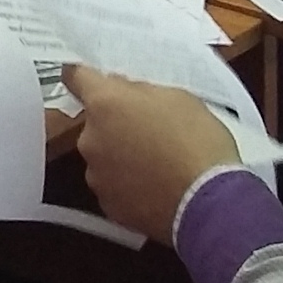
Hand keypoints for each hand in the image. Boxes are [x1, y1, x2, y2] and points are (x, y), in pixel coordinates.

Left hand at [65, 65, 241, 245]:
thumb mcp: (178, 98)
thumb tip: (124, 91)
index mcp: (104, 104)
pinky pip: (114, 186)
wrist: (208, 203)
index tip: (96, 80)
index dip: (86, 77)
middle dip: (116, 123)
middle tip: (151, 131)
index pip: (75, 77)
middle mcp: (90, 138)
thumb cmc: (197, 142)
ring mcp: (95, 175)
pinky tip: (156, 188)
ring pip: (103, 156)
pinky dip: (129, 185)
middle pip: (96, 122)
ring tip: (158, 166)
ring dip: (121, 156)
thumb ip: (141, 91)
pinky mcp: (107, 205)